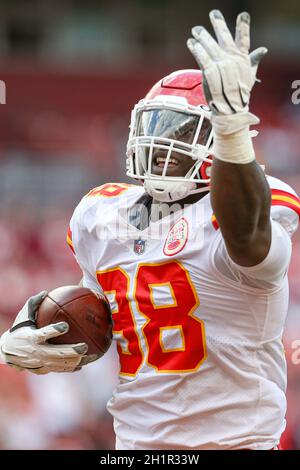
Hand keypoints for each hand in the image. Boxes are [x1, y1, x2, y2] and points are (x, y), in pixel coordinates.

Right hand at [0, 292, 88, 373]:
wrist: (6, 350)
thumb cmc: (19, 328)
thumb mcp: (23, 315)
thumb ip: (34, 303)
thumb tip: (46, 292)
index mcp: (31, 337)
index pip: (43, 334)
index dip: (54, 330)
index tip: (66, 325)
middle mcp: (35, 352)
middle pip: (55, 353)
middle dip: (71, 351)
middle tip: (84, 346)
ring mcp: (38, 362)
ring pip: (59, 364)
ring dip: (75, 361)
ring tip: (90, 355)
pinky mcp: (41, 369)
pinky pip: (57, 369)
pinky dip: (70, 368)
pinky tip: (82, 365)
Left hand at [187, 10, 266, 126]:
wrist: (230, 111)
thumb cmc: (239, 94)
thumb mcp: (248, 75)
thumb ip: (253, 61)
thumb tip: (263, 50)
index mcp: (243, 60)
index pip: (244, 40)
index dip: (243, 27)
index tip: (243, 15)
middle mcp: (233, 61)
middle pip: (225, 38)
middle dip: (219, 25)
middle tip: (213, 13)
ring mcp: (222, 67)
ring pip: (211, 47)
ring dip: (203, 37)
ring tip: (196, 30)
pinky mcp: (211, 73)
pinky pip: (203, 58)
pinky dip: (196, 50)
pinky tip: (191, 43)